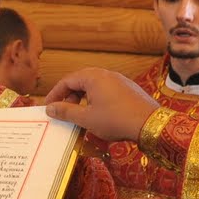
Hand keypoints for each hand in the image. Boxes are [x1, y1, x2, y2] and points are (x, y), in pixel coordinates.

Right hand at [44, 68, 159, 142]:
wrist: (150, 124)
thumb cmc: (116, 120)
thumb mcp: (86, 119)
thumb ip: (66, 112)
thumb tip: (50, 108)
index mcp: (93, 77)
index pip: (67, 81)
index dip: (55, 94)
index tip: (48, 107)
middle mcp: (106, 74)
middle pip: (80, 81)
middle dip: (69, 96)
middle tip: (62, 112)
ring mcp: (119, 80)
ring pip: (94, 86)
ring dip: (83, 99)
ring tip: (79, 115)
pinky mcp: (128, 89)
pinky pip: (106, 91)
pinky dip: (96, 100)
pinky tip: (97, 115)